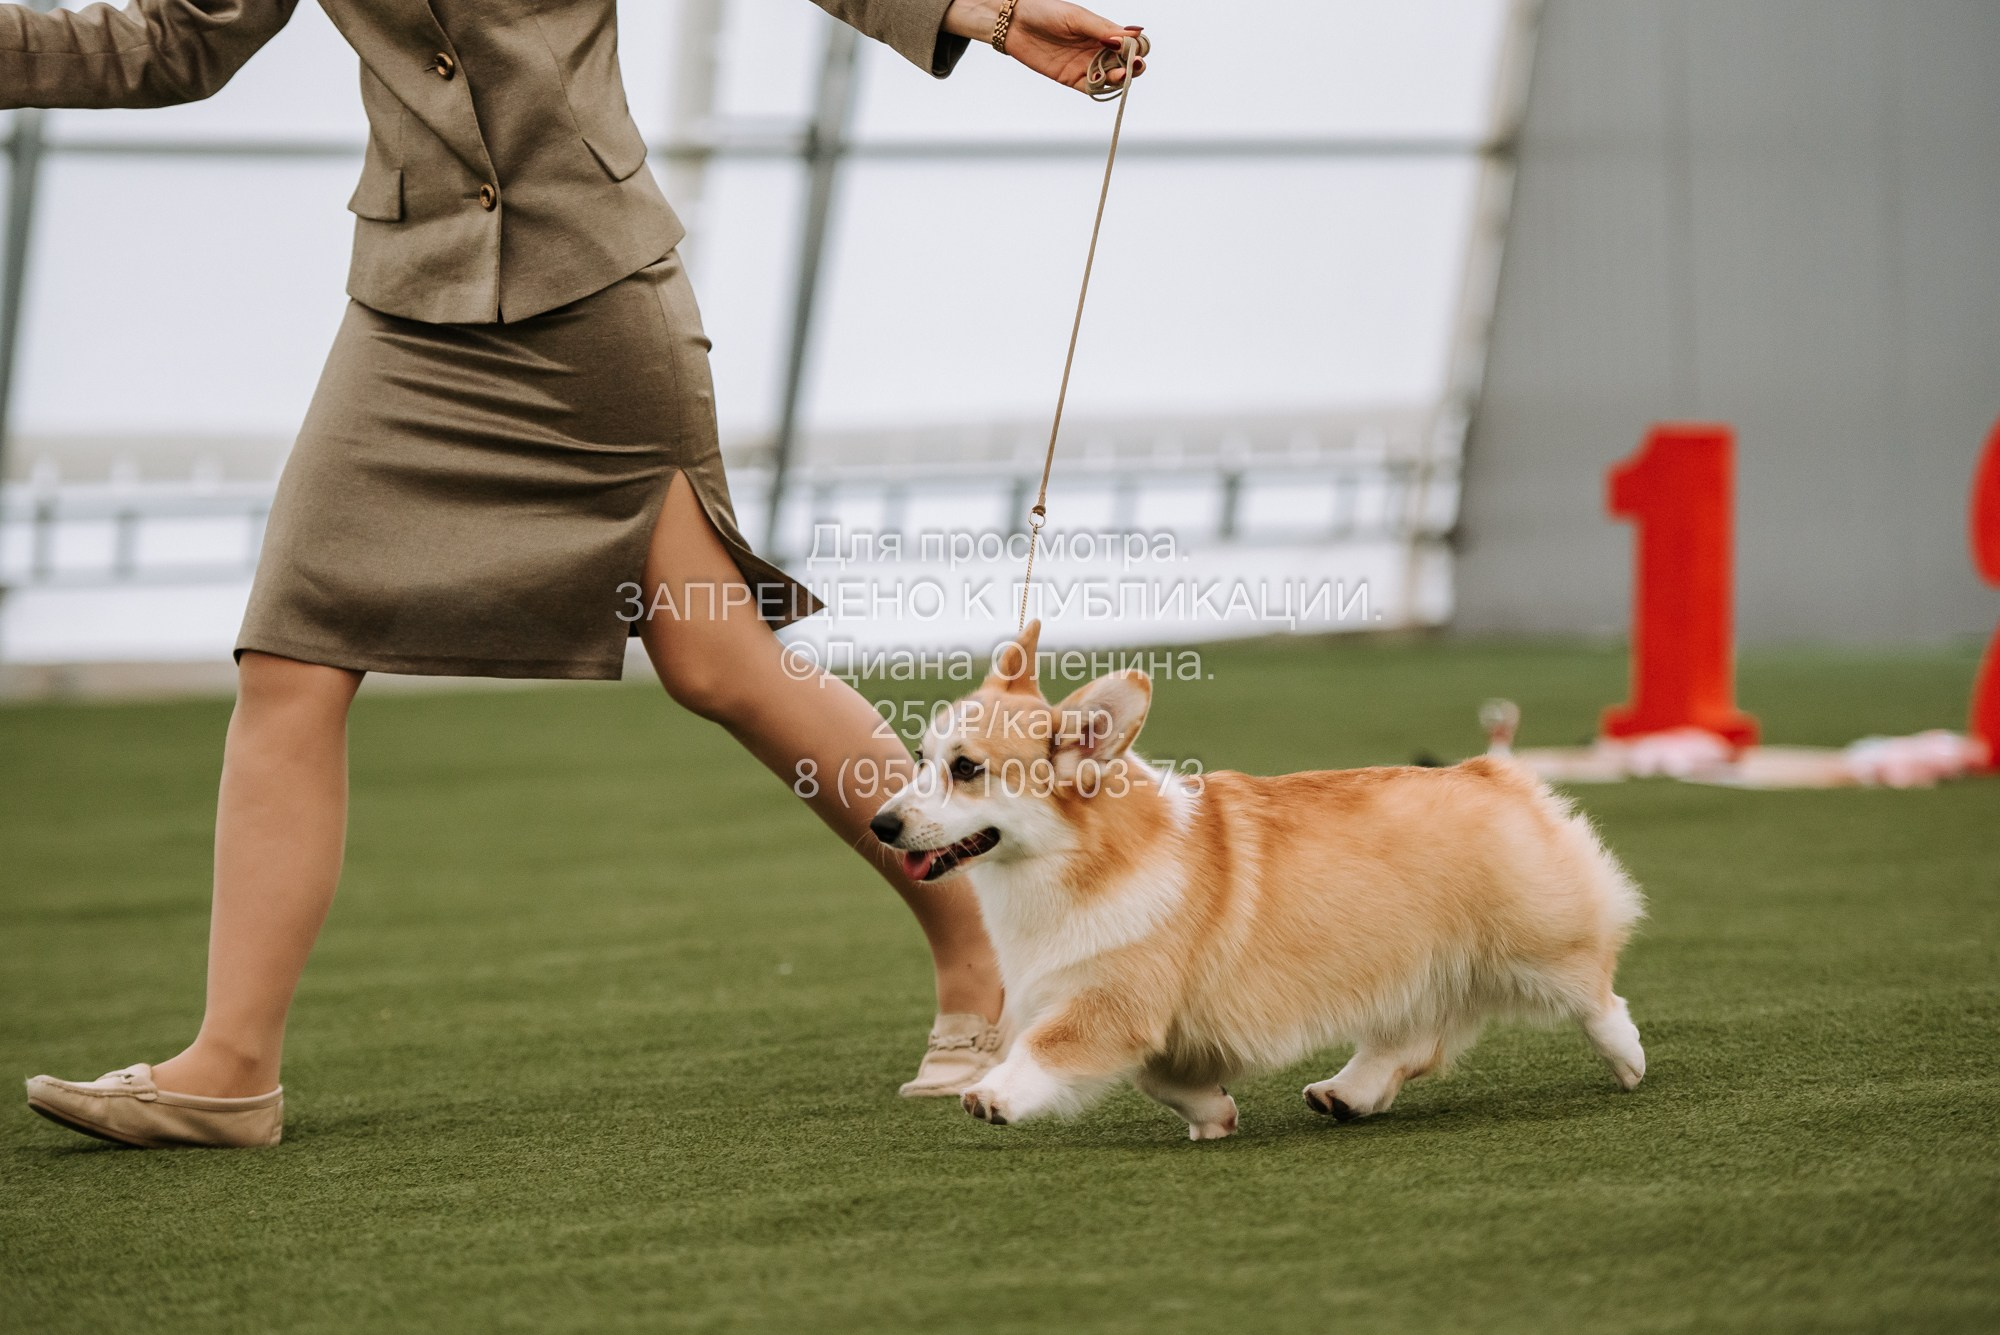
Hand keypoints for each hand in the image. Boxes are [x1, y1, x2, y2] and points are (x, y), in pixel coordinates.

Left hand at [945, 0, 1147, 94]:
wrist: (1014, 23)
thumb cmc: (1045, 12)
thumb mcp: (1077, 18)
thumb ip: (1103, 29)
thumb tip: (1134, 35)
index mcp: (1103, 32)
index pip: (1131, 44)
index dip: (1138, 48)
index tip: (1136, 49)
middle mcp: (1098, 50)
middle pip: (1125, 64)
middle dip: (1134, 67)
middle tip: (1135, 65)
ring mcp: (1085, 65)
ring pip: (1111, 78)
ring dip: (1119, 78)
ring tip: (1119, 73)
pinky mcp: (1071, 78)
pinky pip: (1091, 88)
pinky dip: (1100, 87)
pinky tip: (1104, 81)